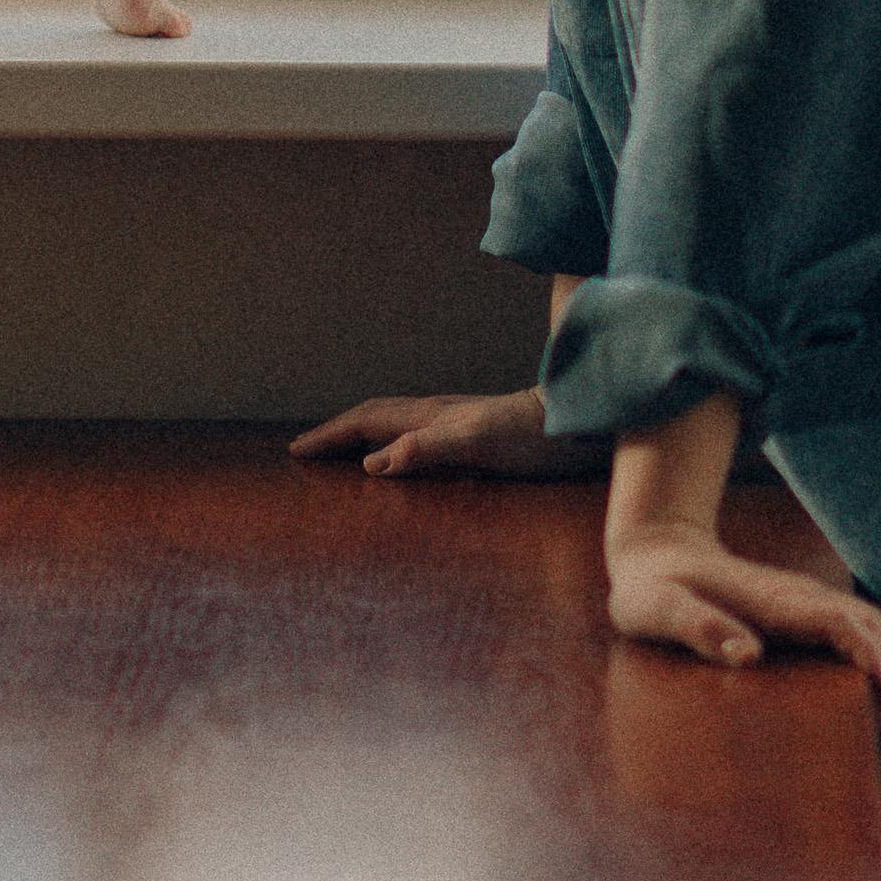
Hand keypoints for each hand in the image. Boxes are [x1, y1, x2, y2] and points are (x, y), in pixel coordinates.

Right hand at [290, 389, 610, 479]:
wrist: (583, 425)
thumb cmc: (535, 437)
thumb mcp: (480, 445)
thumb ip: (428, 449)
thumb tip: (373, 463)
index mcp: (431, 416)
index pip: (366, 421)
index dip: (330, 436)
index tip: (297, 451)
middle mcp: (439, 415)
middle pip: (374, 417)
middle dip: (337, 433)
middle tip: (307, 451)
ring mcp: (458, 425)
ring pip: (395, 426)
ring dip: (362, 437)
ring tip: (343, 455)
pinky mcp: (476, 440)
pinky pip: (418, 442)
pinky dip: (394, 449)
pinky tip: (405, 465)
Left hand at [606, 524, 880, 721]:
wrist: (654, 549)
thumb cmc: (651, 587)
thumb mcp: (658, 608)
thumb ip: (699, 627)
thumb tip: (749, 655)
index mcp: (769, 600)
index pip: (838, 621)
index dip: (869, 655)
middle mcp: (793, 595)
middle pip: (866, 621)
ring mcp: (797, 598)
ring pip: (862, 621)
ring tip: (879, 714)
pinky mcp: (794, 607)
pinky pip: (846, 626)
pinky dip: (866, 655)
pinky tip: (855, 693)